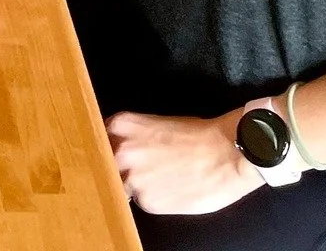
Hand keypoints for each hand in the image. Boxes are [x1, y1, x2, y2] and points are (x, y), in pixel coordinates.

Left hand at [107, 110, 262, 214]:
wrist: (226, 154)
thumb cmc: (199, 136)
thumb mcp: (156, 124)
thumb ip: (133, 137)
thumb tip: (122, 149)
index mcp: (123, 125)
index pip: (99, 138)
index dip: (107, 147)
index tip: (110, 153)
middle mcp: (122, 151)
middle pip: (105, 163)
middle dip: (117, 167)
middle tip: (137, 168)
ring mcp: (133, 178)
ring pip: (120, 185)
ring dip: (134, 185)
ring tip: (158, 179)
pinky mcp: (148, 201)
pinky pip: (141, 202)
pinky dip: (153, 198)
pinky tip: (170, 189)